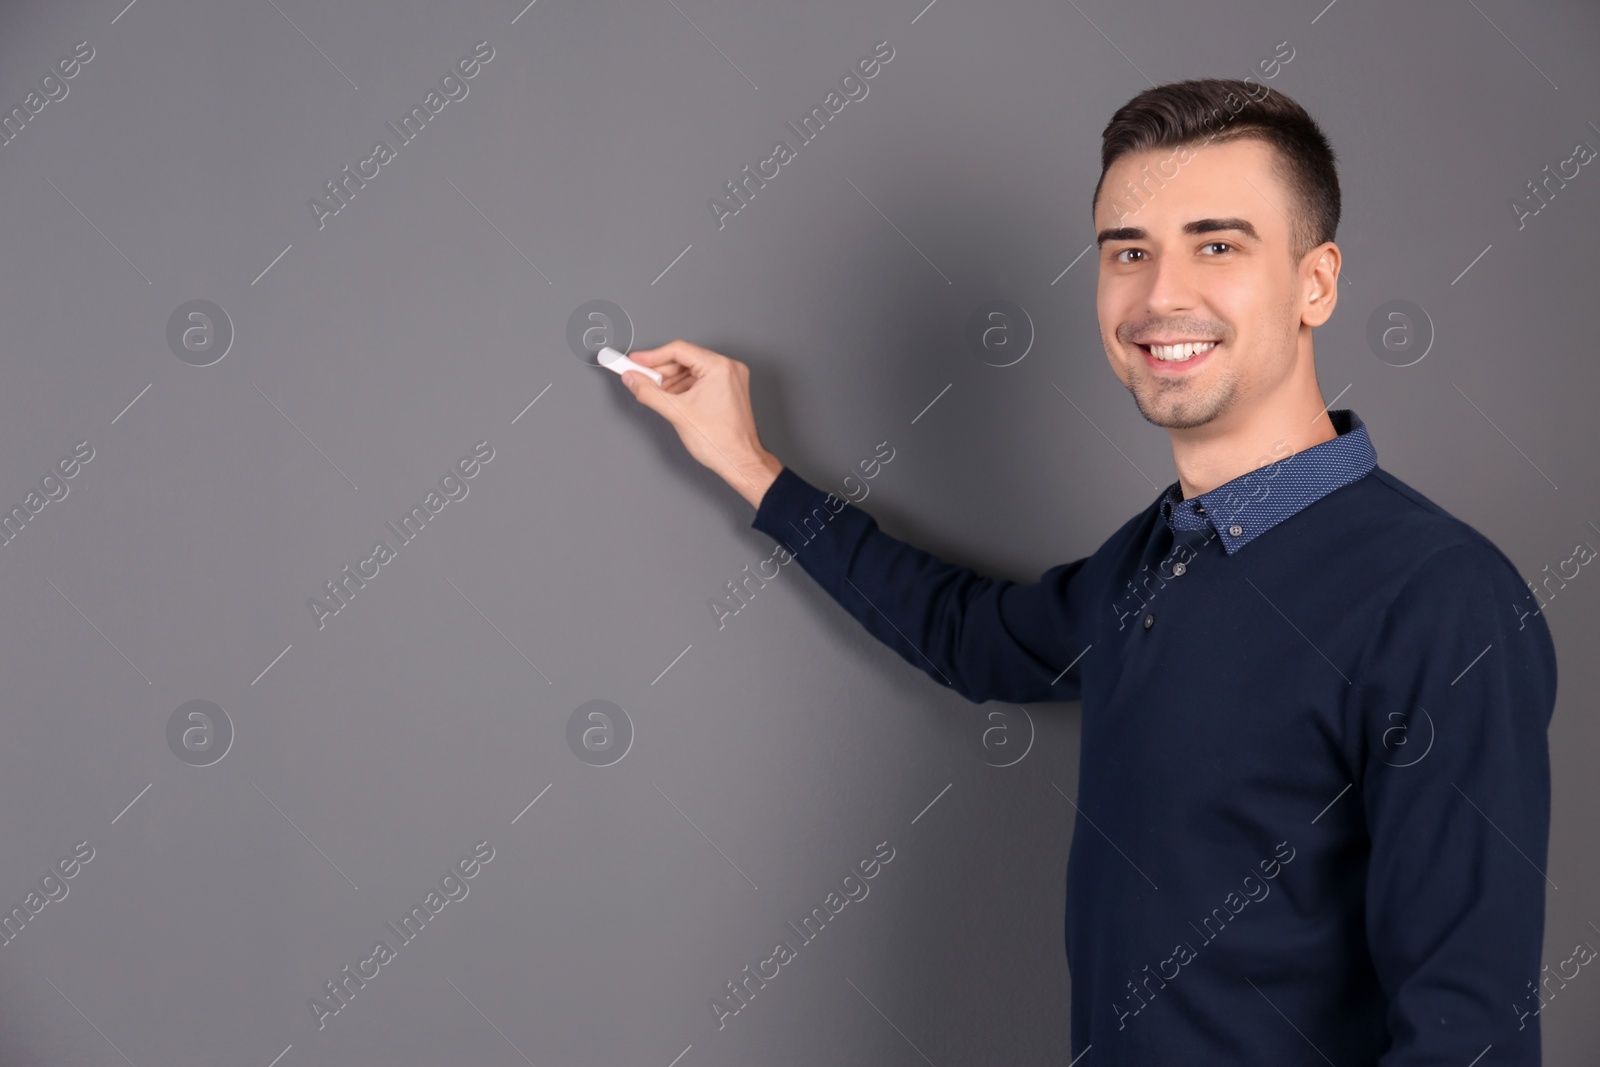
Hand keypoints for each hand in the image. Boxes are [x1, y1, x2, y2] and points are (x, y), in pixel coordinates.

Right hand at [618, 340, 782, 508]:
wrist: (739, 462)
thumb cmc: (721, 441)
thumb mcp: (676, 413)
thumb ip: (649, 392)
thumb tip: (633, 379)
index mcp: (720, 367)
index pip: (679, 350)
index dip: (652, 356)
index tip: (635, 361)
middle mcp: (728, 369)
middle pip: (685, 359)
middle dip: (660, 371)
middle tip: (639, 378)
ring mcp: (730, 379)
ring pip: (691, 371)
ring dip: (670, 380)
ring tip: (654, 392)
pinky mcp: (728, 390)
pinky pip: (700, 381)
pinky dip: (683, 388)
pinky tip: (670, 398)